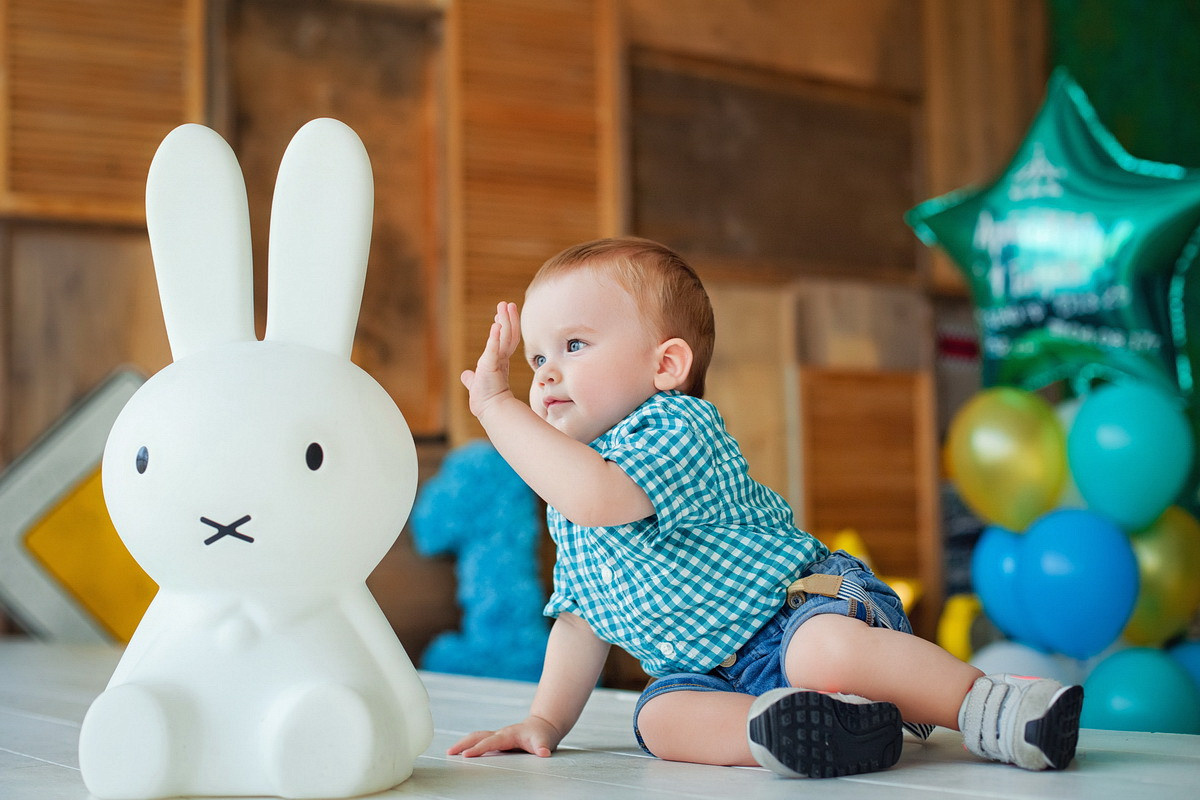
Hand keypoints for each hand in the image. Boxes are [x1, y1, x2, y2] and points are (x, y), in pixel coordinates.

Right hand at [447, 715, 562, 757]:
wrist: (542, 726)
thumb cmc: (542, 735)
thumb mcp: (545, 741)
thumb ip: (543, 747)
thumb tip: (544, 752)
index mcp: (508, 735)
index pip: (490, 742)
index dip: (478, 749)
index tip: (466, 755)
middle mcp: (500, 734)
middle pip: (477, 736)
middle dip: (463, 744)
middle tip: (450, 752)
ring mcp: (497, 736)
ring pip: (476, 737)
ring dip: (463, 743)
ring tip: (449, 752)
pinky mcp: (496, 740)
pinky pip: (479, 741)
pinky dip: (468, 744)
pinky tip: (461, 752)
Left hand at [460, 301, 520, 418]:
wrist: (490, 411)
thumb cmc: (485, 400)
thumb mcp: (475, 385)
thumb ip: (471, 378)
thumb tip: (465, 375)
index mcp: (499, 362)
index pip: (504, 341)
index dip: (505, 328)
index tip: (501, 317)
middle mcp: (501, 360)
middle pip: (508, 335)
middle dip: (509, 319)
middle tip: (508, 304)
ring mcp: (498, 362)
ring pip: (504, 337)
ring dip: (505, 321)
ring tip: (505, 306)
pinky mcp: (491, 365)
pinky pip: (494, 348)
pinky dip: (495, 337)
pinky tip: (496, 325)